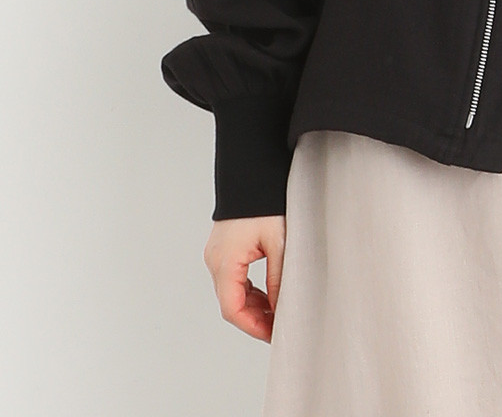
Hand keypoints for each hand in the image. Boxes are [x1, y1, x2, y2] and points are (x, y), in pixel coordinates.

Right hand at [203, 214, 285, 342]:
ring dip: (253, 306)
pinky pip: (234, 278)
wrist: (253, 173)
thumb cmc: (265, 203)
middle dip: (255, 319)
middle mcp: (215, 261)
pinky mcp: (224, 248)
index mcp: (225, 262)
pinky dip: (249, 291)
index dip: (253, 326)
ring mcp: (217, 255)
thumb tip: (280, 308)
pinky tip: (268, 294)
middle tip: (279, 326)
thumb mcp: (279, 243)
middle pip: (231, 303)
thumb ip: (278, 278)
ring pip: (232, 292)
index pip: (232, 309)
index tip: (273, 334)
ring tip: (278, 312)